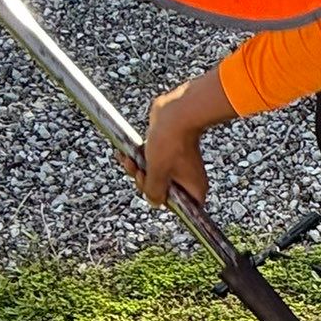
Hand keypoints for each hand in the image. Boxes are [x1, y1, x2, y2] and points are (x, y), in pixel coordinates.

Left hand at [126, 70, 237, 209]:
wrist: (174, 112)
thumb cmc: (170, 142)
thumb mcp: (157, 173)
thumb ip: (154, 192)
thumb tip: (154, 201)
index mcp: (194, 188)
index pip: (181, 208)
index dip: (164, 202)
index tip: (152, 191)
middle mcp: (189, 180)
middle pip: (164, 193)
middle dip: (145, 182)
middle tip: (138, 172)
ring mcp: (179, 167)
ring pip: (155, 177)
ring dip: (138, 170)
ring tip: (129, 160)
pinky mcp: (169, 154)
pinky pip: (153, 164)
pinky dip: (140, 161)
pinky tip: (126, 155)